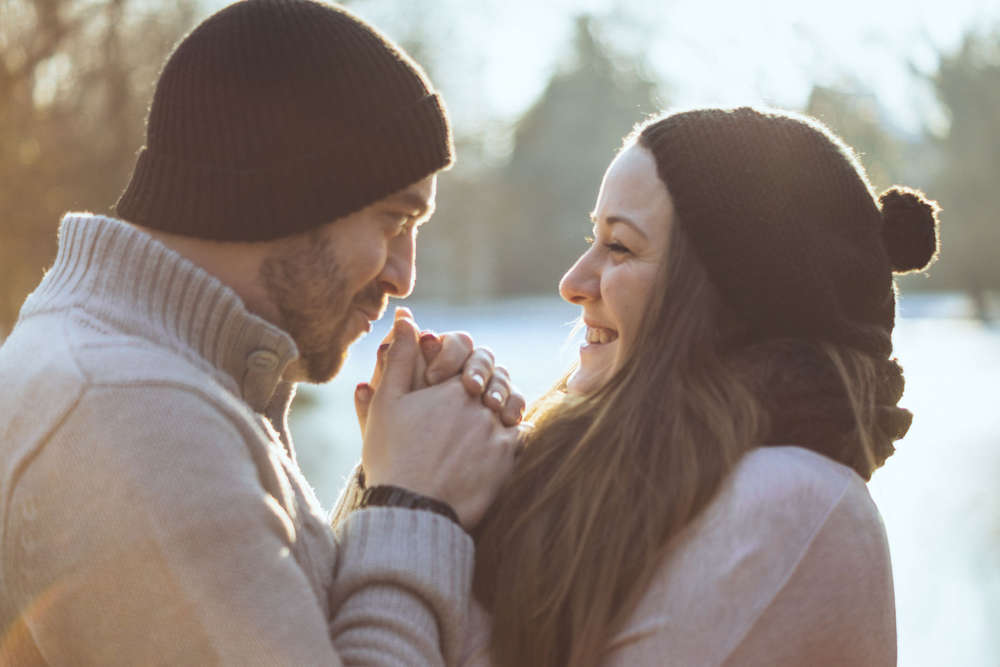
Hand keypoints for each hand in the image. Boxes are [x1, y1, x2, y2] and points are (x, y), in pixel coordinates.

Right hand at [360, 314, 519, 529]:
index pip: (471, 362)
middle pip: (494, 384)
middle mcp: (481, 406)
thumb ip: (401, 357)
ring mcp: (498, 434)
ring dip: (502, 410)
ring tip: (483, 422)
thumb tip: (408, 318)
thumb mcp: (387, 402)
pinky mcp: (508, 462)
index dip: (462, 370)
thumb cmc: (391, 455)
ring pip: (510, 409)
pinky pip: (521, 437)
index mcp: (453, 388)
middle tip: (471, 402)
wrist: (409, 509)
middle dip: (485, 387)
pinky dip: (513, 436)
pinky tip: (496, 443)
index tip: (448, 384)